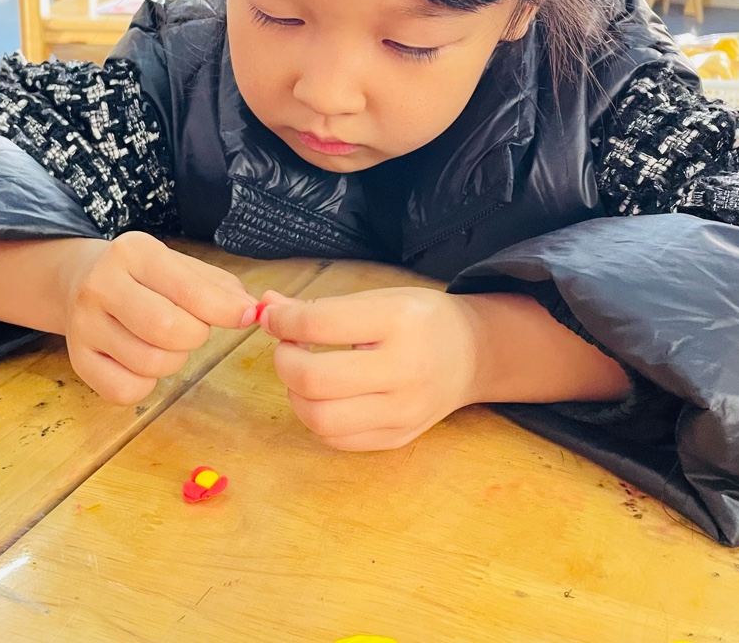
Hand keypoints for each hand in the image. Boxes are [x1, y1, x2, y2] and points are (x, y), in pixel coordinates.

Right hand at [61, 231, 256, 405]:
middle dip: (195, 336)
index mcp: (133, 253)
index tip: (246, 318)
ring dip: (173, 360)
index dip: (225, 311)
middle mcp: (101, 285)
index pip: (189, 291)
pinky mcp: (78, 359)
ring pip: (150, 363)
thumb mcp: (179, 265)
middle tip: (193, 328)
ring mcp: (84, 324)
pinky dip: (145, 384)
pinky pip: (125, 390)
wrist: (79, 280)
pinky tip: (142, 361)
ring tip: (165, 342)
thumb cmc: (143, 276)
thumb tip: (250, 312)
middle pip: (168, 330)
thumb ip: (218, 287)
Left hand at [259, 287, 481, 450]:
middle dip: (284, 362)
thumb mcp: (378, 298)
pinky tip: (324, 397)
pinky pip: (337, 439)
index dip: (283, 321)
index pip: (320, 324)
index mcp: (399, 321)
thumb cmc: (420, 320)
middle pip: (314, 379)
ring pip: (320, 418)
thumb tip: (266, 305)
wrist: (472, 355)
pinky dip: (317, 418)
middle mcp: (405, 369)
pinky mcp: (398, 437)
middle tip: (287, 349)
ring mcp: (403, 411)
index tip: (274, 317)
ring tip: (304, 375)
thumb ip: (320, 306)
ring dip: (296, 395)